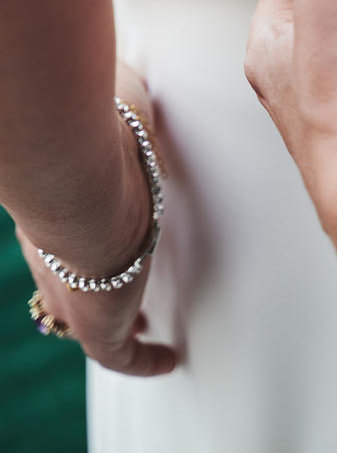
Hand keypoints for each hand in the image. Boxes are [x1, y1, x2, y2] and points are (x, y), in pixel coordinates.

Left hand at [15, 63, 176, 376]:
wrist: (76, 178)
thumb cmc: (92, 135)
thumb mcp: (112, 109)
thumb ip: (123, 101)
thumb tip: (136, 92)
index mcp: (51, 214)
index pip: (59, 240)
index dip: (77, 247)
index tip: (97, 244)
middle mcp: (55, 260)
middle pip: (65, 288)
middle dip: (86, 293)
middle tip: (117, 298)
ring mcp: (74, 295)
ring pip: (88, 321)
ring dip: (116, 327)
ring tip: (145, 331)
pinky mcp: (99, 327)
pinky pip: (121, 355)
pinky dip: (144, 360)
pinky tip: (168, 358)